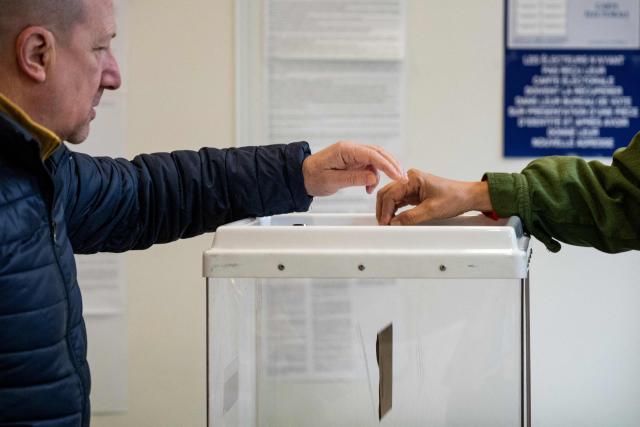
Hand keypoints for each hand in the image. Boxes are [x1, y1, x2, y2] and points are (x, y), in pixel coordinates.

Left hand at [302, 141, 403, 196]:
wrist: (301, 176)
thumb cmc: (312, 177)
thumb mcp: (332, 181)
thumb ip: (353, 178)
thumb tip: (372, 177)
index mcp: (345, 150)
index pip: (372, 154)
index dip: (387, 165)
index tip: (397, 175)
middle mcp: (351, 149)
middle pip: (378, 153)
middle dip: (392, 165)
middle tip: (403, 178)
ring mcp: (353, 154)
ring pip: (376, 158)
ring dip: (385, 170)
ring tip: (391, 183)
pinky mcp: (353, 161)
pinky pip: (369, 165)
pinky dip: (374, 175)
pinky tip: (370, 188)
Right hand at [376, 169, 492, 224]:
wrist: (467, 197)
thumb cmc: (455, 197)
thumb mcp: (432, 210)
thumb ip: (411, 217)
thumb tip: (395, 223)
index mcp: (412, 178)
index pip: (390, 193)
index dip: (385, 210)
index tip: (385, 223)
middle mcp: (409, 179)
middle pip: (387, 193)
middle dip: (383, 209)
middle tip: (383, 224)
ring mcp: (411, 186)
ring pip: (391, 197)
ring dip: (388, 210)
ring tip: (388, 223)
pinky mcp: (414, 193)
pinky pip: (399, 201)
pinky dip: (394, 210)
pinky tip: (394, 219)